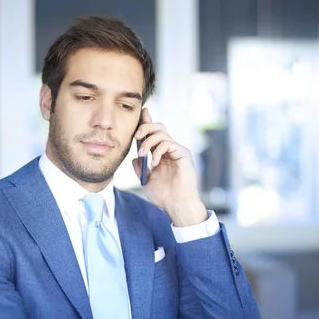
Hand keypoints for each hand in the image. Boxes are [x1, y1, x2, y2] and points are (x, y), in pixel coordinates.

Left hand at [133, 109, 207, 225]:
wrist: (177, 205)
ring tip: (142, 154)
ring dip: (148, 141)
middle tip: (136, 136)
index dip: (147, 122)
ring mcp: (177, 151)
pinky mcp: (183, 154)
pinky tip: (154, 163)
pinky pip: (167, 143)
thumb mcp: (146, 181)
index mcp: (162, 154)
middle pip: (158, 127)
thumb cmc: (164, 196)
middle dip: (145, 127)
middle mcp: (171, 150)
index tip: (141, 113)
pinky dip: (157, 151)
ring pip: (161, 133)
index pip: (154, 134)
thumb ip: (141, 168)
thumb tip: (135, 157)